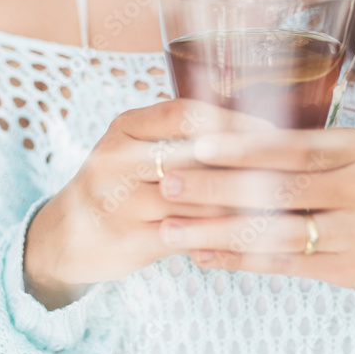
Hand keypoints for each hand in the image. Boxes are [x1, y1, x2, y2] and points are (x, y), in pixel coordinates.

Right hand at [23, 99, 271, 308]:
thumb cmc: (117, 185)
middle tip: (290, 170)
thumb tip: (253, 128)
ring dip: (245, 204)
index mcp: (125, 127)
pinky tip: (253, 235)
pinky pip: (190, 236)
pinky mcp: (130, 239)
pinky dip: (225, 235)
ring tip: (283, 202)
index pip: (186, 114)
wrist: (64, 237)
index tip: (273, 131)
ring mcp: (121, 201)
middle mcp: (118, 159)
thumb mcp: (135, 147)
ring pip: (200, 200)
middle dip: (249, 165)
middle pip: (197, 156)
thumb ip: (179, 136)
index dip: (234, 122)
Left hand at [155, 127, 354, 292]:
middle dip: (218, 188)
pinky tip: (204, 254)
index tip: (197, 144)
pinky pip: (284, 265)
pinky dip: (239, 260)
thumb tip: (219, 135)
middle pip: (280, 190)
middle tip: (169, 185)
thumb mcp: (344, 155)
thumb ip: (295, 148)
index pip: (293, 146)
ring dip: (218, 232)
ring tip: (173, 229)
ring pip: (277, 233)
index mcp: (354, 148)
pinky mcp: (350, 269)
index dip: (244, 147)